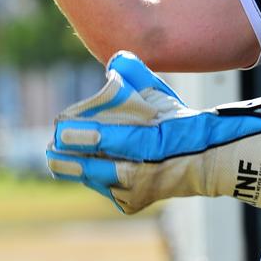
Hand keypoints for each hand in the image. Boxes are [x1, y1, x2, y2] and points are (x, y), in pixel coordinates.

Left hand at [47, 51, 260, 213]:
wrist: (210, 162)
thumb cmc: (181, 122)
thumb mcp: (163, 96)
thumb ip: (137, 75)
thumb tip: (115, 58)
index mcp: (152, 143)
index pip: (110, 140)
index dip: (83, 137)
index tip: (59, 130)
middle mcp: (143, 171)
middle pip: (96, 168)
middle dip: (69, 161)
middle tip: (51, 149)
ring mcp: (139, 191)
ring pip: (98, 180)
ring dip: (77, 169)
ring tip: (57, 158)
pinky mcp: (134, 203)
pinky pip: (106, 190)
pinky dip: (94, 178)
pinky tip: (83, 167)